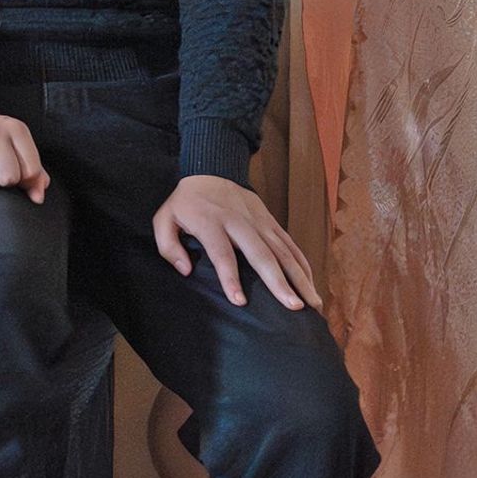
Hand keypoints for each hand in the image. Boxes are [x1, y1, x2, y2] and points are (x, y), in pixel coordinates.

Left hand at [152, 175, 322, 312]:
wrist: (212, 170)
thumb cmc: (186, 203)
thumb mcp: (165, 219)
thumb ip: (168, 246)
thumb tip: (185, 270)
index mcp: (211, 222)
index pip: (222, 253)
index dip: (230, 278)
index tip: (240, 301)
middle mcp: (239, 222)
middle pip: (261, 254)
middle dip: (278, 282)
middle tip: (292, 307)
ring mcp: (259, 222)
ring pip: (283, 251)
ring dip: (299, 277)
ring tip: (312, 303)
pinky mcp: (271, 222)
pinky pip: (290, 245)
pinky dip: (303, 264)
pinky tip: (311, 284)